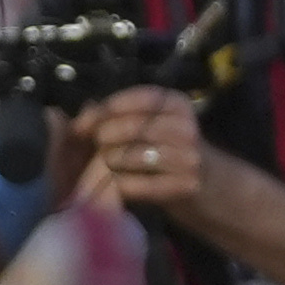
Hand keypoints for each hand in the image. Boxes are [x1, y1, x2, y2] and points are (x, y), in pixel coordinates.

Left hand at [80, 84, 215, 219]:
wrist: (208, 186)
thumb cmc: (167, 150)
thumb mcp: (150, 124)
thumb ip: (115, 114)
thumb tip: (76, 111)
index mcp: (177, 104)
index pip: (138, 98)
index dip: (106, 109)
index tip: (82, 123)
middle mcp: (186, 127)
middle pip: (133, 127)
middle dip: (105, 136)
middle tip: (97, 146)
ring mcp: (189, 158)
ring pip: (132, 156)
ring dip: (111, 161)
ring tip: (109, 164)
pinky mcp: (185, 186)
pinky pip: (139, 184)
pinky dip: (122, 184)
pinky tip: (119, 184)